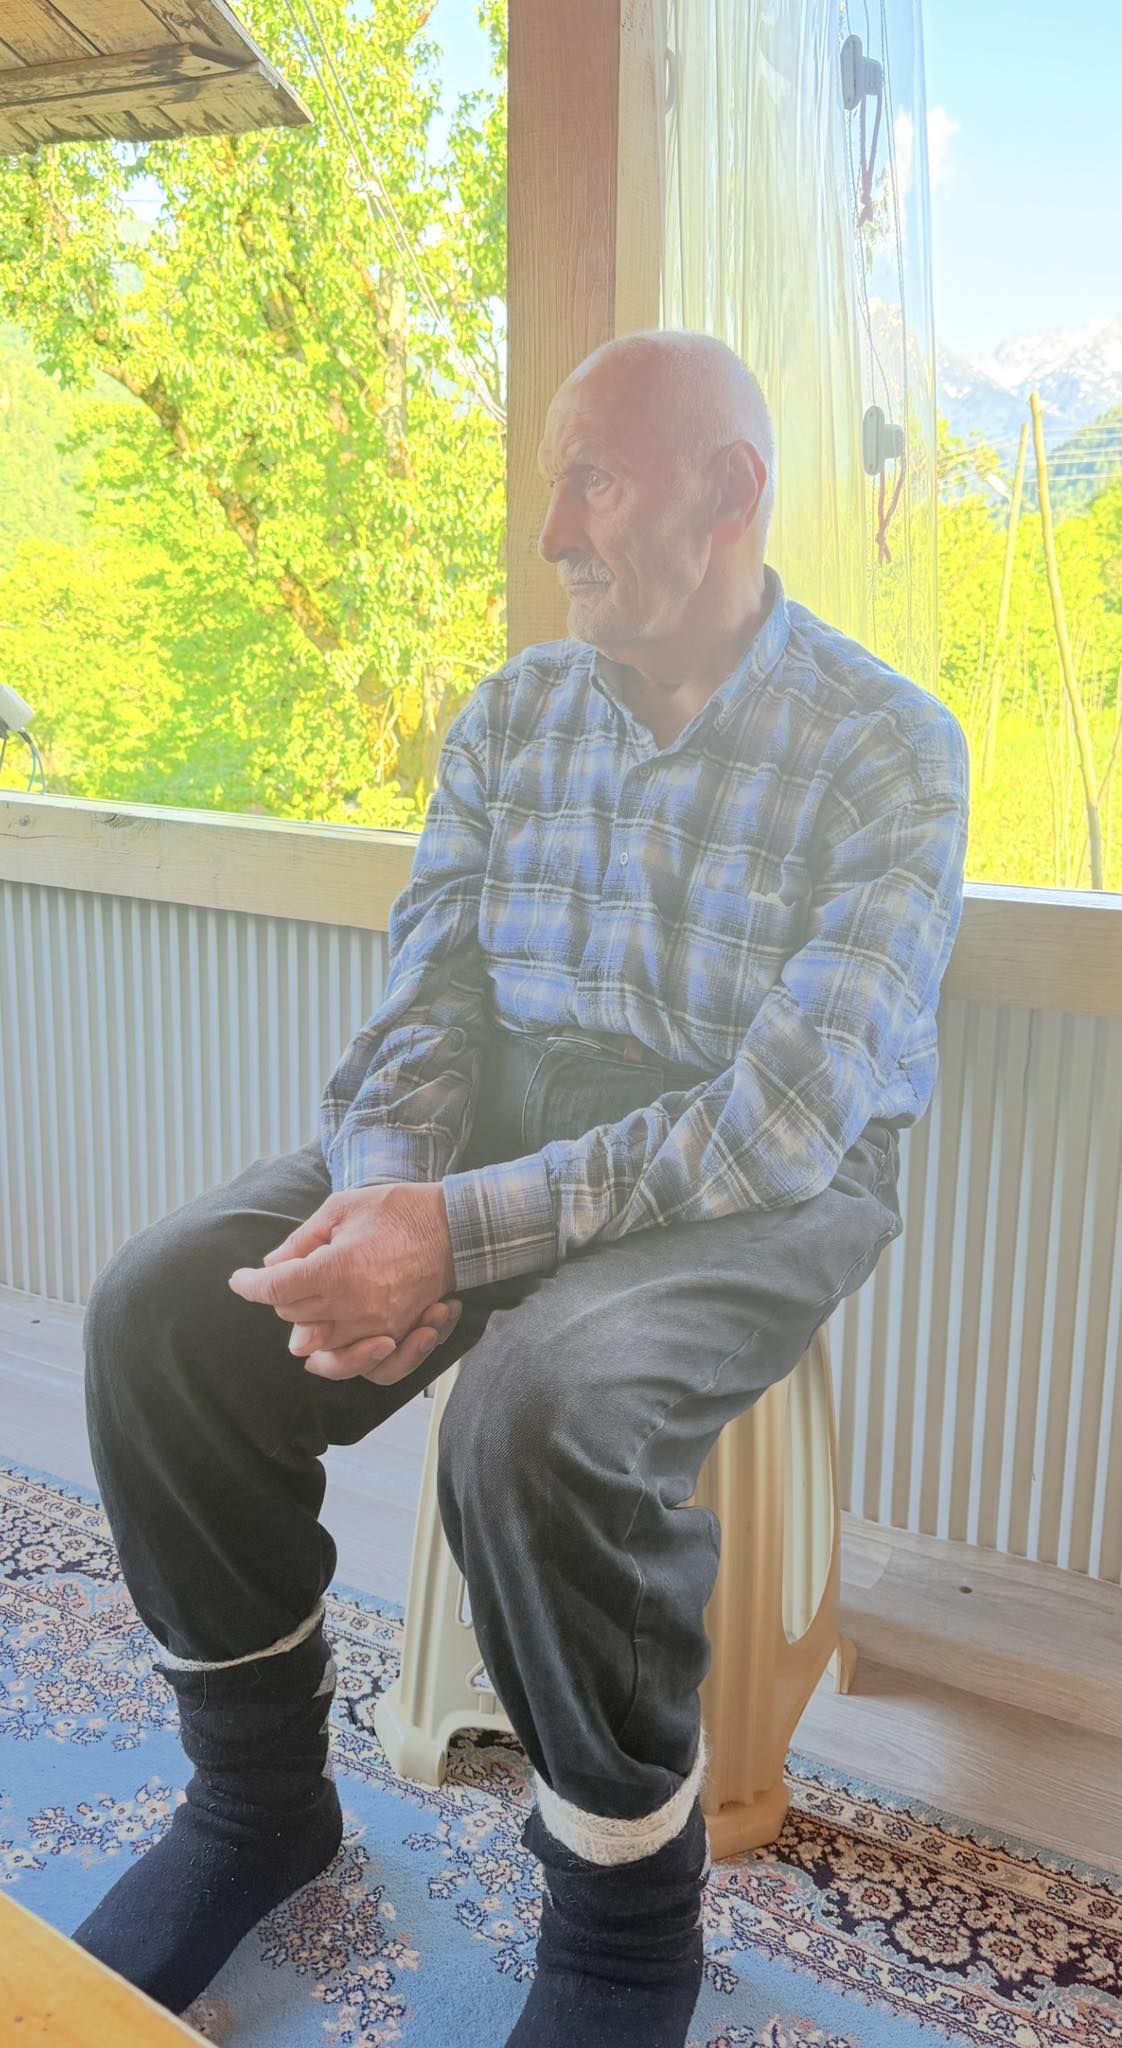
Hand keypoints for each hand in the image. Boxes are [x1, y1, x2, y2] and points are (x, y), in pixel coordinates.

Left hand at [228, 1183, 457, 1384]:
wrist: (454, 1227)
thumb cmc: (398, 1211)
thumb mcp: (341, 1208)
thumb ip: (302, 1241)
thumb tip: (272, 1266)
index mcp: (338, 1269)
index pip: (276, 1290)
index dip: (250, 1285)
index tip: (240, 1281)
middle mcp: (355, 1305)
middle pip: (293, 1319)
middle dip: (281, 1298)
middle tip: (285, 1276)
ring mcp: (379, 1325)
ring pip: (320, 1347)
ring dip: (307, 1326)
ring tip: (307, 1305)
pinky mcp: (398, 1334)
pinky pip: (363, 1364)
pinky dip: (344, 1358)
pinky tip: (333, 1345)